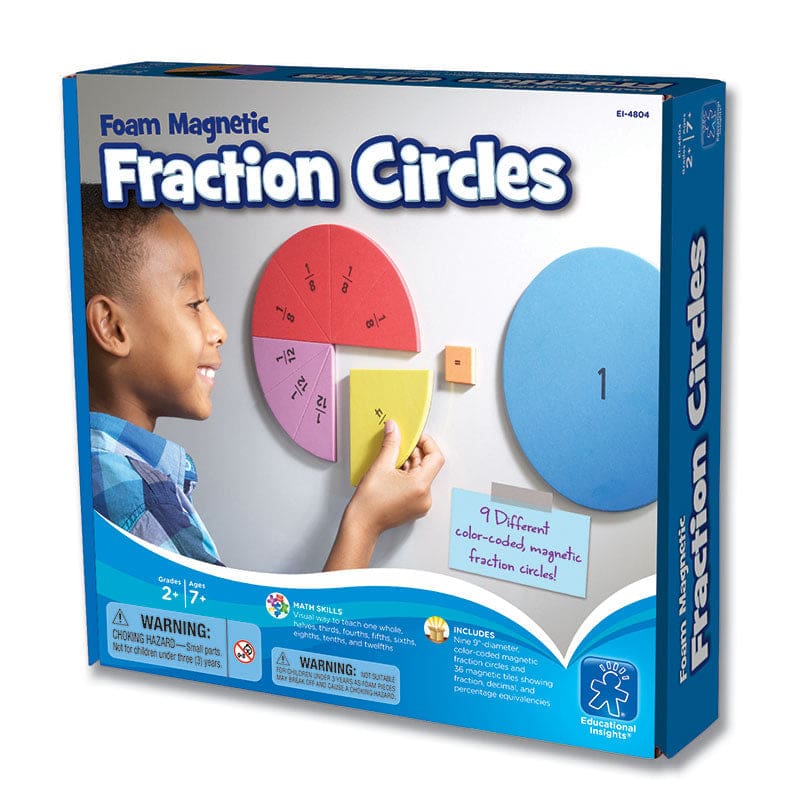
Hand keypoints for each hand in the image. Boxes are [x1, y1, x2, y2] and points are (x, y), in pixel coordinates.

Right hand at [323, 420, 444, 569]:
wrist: (362, 524)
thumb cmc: (369, 502)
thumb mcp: (380, 466)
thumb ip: (391, 444)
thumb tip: (394, 428)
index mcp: (421, 485)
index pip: (436, 457)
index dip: (426, 443)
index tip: (414, 437)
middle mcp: (426, 496)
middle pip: (428, 466)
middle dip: (414, 453)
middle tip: (398, 445)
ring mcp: (422, 504)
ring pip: (422, 475)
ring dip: (409, 464)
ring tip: (391, 462)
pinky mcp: (416, 507)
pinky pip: (417, 485)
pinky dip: (408, 476)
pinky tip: (392, 474)